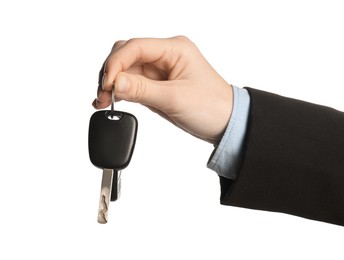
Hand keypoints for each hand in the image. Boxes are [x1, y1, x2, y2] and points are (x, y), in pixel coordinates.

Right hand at [93, 36, 232, 143]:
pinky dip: (120, 91)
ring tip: (103, 101)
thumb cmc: (212, 107)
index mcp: (175, 49)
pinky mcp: (157, 84)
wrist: (226, 124)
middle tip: (103, 95)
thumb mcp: (175, 99)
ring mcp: (160, 70)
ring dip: (113, 84)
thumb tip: (115, 83)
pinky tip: (110, 100)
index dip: (115, 64)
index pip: (135, 47)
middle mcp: (166, 55)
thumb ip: (142, 90)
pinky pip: (133, 83)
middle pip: (126, 55)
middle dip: (111, 73)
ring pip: (126, 70)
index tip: (107, 84)